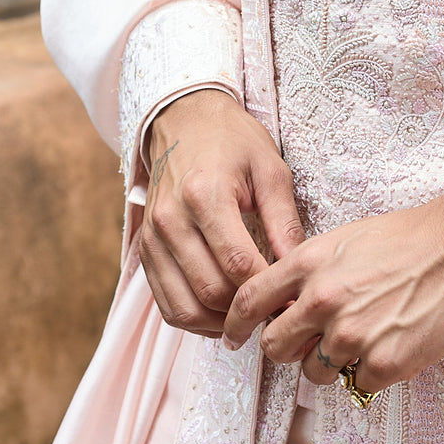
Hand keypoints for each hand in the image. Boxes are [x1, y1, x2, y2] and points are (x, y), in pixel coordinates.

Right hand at [140, 88, 304, 337]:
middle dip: (247, 310)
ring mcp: (153, 238)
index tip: (293, 298)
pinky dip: (194, 318)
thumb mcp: (269, 168)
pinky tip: (222, 312)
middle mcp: (171, 220)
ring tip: (250, 317)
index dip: (269, 290)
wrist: (184, 120)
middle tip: (276, 311)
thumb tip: (297, 270)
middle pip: (211, 291)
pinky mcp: (145, 250)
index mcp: (205, 195)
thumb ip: (283, 221)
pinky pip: (166, 304)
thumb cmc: (233, 140)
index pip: (239, 264)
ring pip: (185, 308)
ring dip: (220, 323)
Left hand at [221, 188, 443, 395]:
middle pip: (275, 346)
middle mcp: (324, 300)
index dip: (235, 324)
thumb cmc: (410, 237)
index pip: (250, 300)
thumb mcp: (347, 239)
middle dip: (287, 348)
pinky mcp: (384, 363)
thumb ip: (310, 271)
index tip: (233, 336)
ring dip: (331, 361)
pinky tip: (391, 339)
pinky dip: (369, 369)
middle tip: (310, 340)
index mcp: (311, 263)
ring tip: (365, 331)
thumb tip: (288, 306)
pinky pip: (356, 383)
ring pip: (313, 372)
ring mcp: (353, 335)